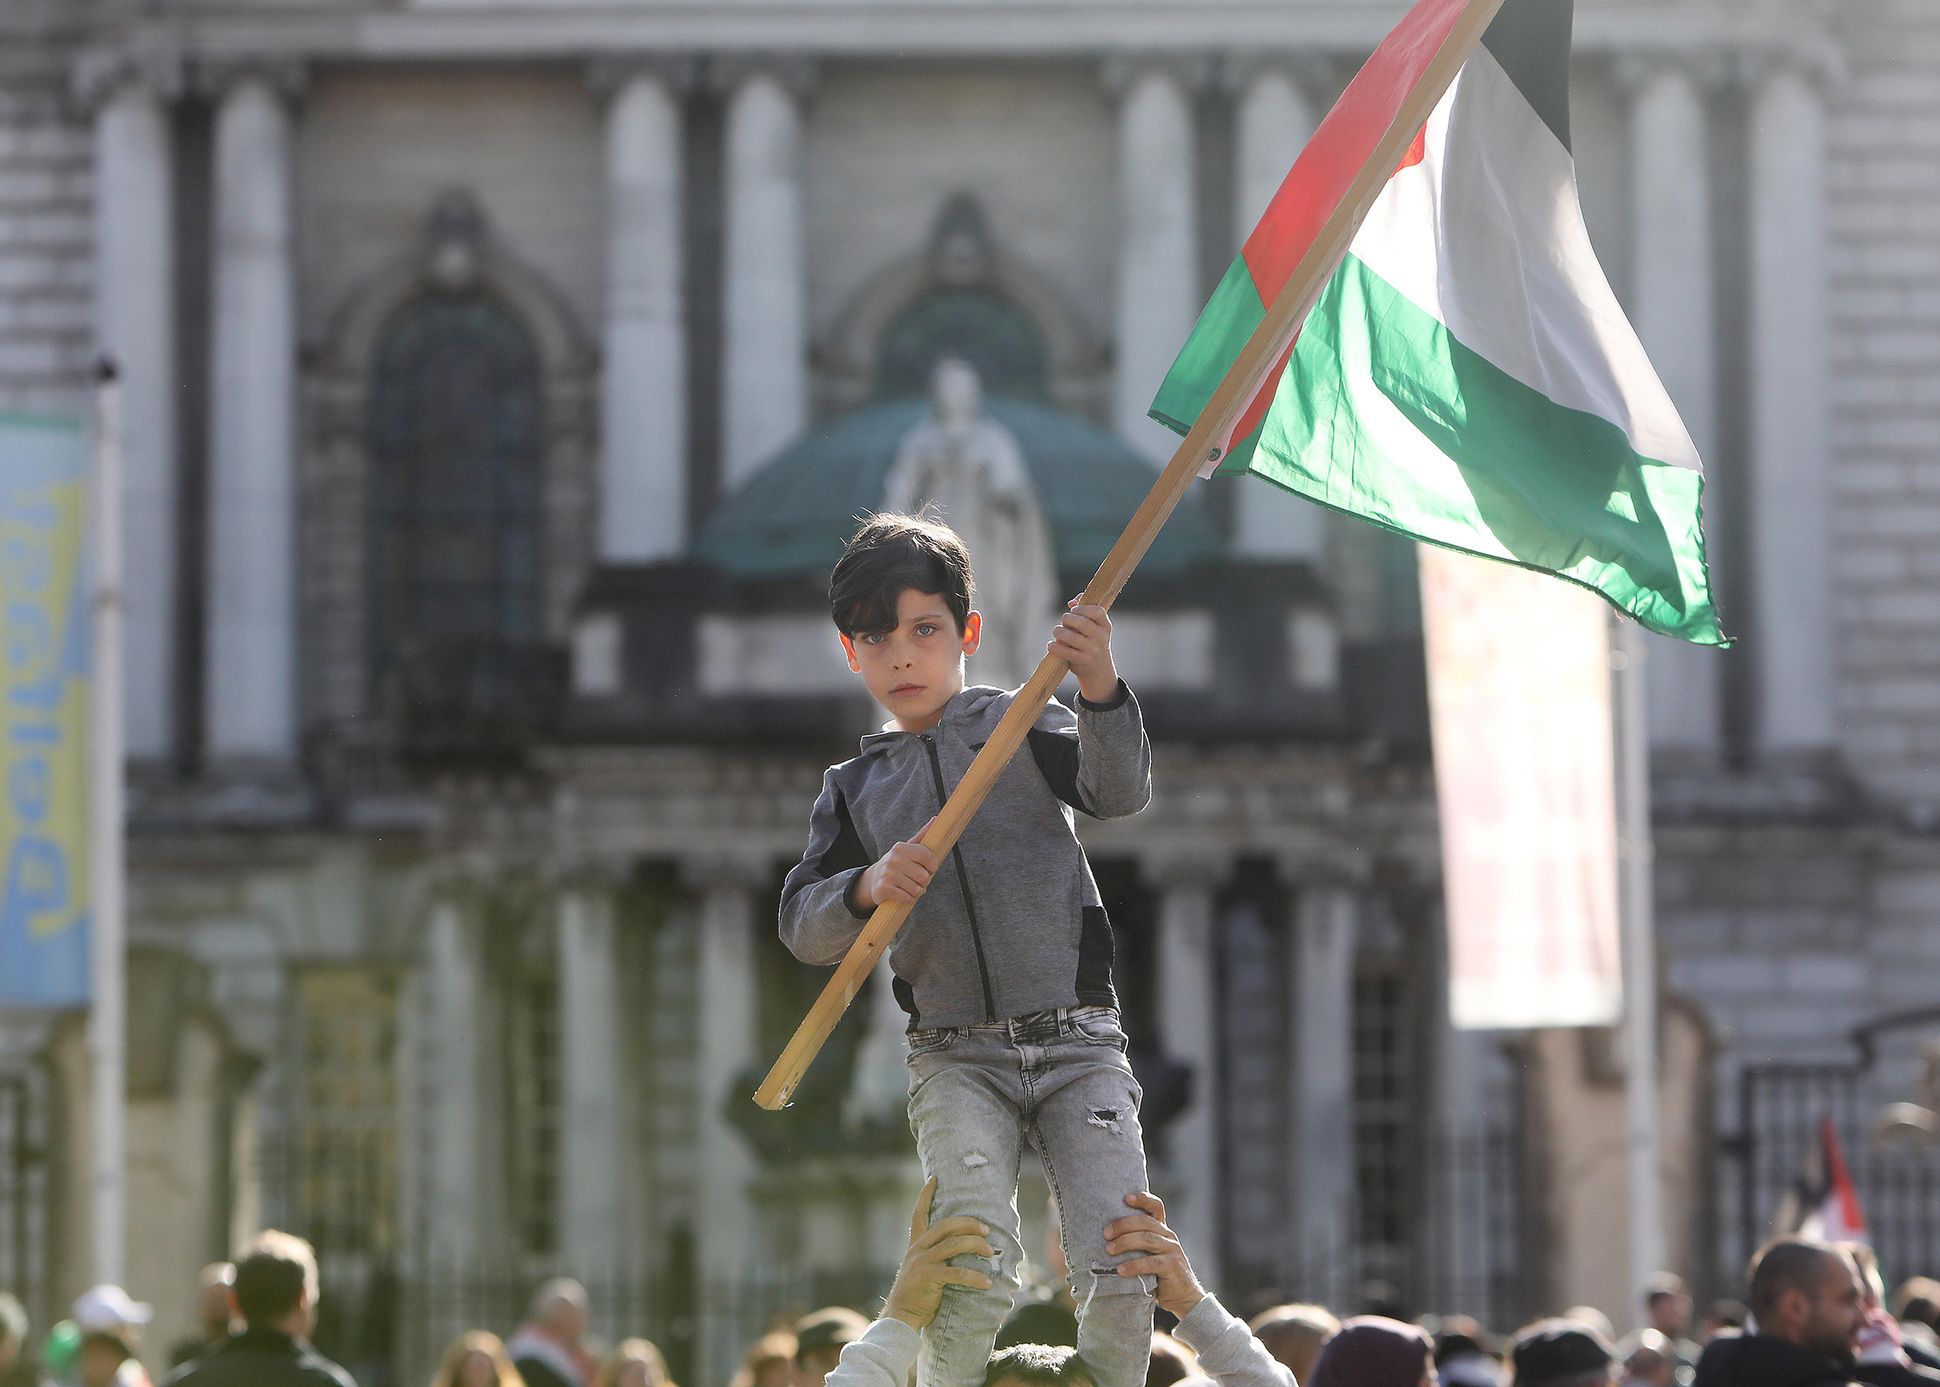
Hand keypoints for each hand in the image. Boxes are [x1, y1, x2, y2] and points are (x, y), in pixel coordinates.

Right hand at [855, 820, 937, 910]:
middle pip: (924, 876)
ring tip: (910, 887)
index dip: (933, 866)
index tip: (930, 869)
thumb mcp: (908, 849)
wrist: (873, 880)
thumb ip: (923, 835)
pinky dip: (909, 899)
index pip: (928, 857)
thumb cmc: (897, 864)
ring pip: (917, 889)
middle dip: (925, 881)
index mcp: (901, 848)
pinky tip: (903, 894)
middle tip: (918, 880)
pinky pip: (908, 898)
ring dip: (917, 892)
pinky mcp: (884, 889)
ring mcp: (887, 874)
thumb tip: (936, 819)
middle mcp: (893, 859)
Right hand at [883, 1177, 995, 1329]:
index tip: (934, 1179)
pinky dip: (975, 1277)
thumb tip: (960, 1248)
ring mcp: (923, 1262)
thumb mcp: (920, 1268)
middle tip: (986, 1229)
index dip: (926, 1195)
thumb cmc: (916, 1293)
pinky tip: (987, 1282)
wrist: (900, 1316)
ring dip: (976, 1246)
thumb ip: (933, 1255)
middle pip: (946, 1225)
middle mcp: (917, 1249)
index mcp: (915, 1244)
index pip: (918, 1213)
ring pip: (954, 1244)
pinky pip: (957, 1273)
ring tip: (991, 1252)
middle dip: (969, 1224)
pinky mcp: (929, 1277)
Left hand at [1051, 598, 1118, 704]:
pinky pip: (1065, 651)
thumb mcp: (1095, 626)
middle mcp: (1101, 637)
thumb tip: (1072, 602)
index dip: (1082, 608)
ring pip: (1070, 636)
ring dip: (1059, 632)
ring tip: (1058, 632)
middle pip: (1081, 622)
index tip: (1073, 610)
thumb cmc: (1091, 641)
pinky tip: (1052, 645)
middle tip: (1064, 622)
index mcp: (1105, 625)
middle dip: (1067, 619)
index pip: (1097, 611)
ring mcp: (1092, 650)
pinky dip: (1054, 647)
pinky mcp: (1082, 661)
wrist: (1098, 669)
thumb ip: (1085, 608)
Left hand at [1105, 1192, 1205, 1319]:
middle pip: (1145, 1222)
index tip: (1126, 1198)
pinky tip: (1120, 1270)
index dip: (1143, 1199)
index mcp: (1163, 1230)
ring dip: (1125, 1242)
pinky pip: (1151, 1262)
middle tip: (1106, 1234)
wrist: (1184, 1298)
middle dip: (1123, 1225)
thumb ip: (1137, 1245)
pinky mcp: (1172, 1266)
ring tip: (1109, 1250)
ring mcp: (1172, 1250)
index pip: (1156, 1207)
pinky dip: (1134, 1265)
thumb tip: (1104, 1240)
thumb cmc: (1159, 1275)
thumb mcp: (1150, 1255)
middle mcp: (1169, 1236)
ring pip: (1147, 1239)